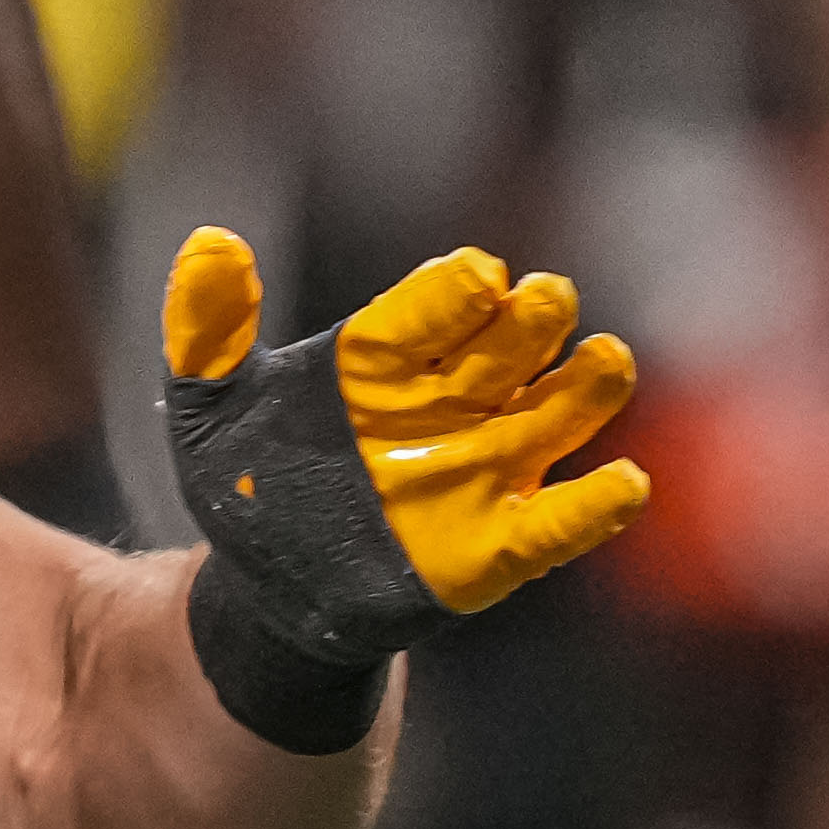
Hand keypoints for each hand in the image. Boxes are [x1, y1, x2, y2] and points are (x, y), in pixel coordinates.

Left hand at [163, 229, 649, 660]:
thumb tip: (212, 241)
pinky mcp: (499, 545)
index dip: (458, 291)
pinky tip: (620, 484)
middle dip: (530, 322)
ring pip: (554, 416)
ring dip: (585, 390)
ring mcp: (483, 469)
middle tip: (543, 299)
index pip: (433, 308)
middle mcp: (449, 402)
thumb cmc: (246, 479)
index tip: (476, 276)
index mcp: (385, 357)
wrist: (263, 586)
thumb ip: (209, 328)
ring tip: (603, 360)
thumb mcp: (208, 404)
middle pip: (507, 347)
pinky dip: (595, 507)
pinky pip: (561, 524)